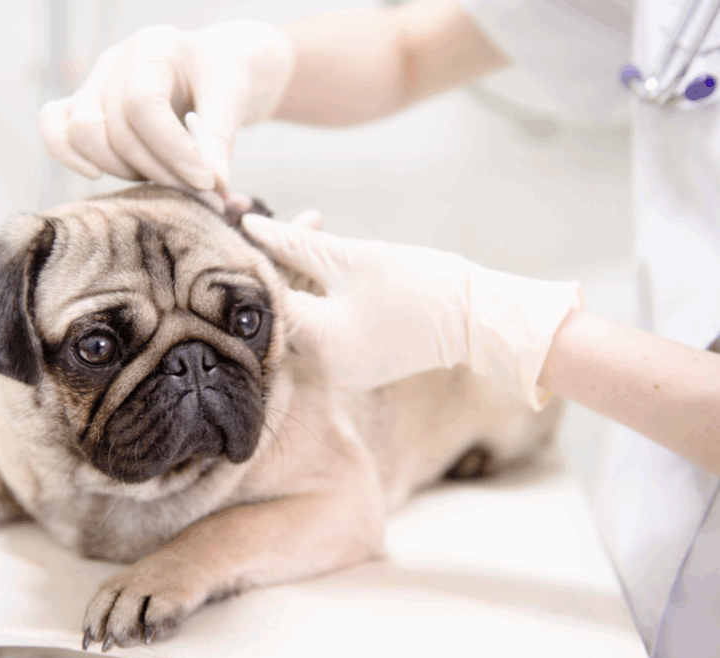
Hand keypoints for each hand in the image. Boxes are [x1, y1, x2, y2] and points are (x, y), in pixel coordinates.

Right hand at [38, 21, 294, 190]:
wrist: (207, 66)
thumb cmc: (220, 77)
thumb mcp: (232, 99)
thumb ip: (220, 141)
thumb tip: (215, 186)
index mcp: (154, 48)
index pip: (143, 104)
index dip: (173, 150)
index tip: (206, 181)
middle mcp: (115, 61)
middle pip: (115, 128)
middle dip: (157, 170)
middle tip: (193, 188)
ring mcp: (93, 83)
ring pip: (82, 134)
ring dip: (123, 169)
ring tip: (162, 177)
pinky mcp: (82, 104)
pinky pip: (55, 127)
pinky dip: (68, 154)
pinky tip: (97, 175)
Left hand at [242, 214, 582, 407]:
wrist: (479, 319)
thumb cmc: (423, 283)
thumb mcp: (353, 256)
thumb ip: (294, 243)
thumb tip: (250, 224)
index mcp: (319, 343)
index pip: (265, 298)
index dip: (253, 255)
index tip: (244, 219)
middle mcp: (320, 367)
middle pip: (277, 310)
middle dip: (275, 261)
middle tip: (276, 219)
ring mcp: (335, 371)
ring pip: (297, 316)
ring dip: (296, 275)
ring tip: (309, 229)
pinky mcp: (349, 365)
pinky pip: (317, 327)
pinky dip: (316, 295)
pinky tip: (321, 257)